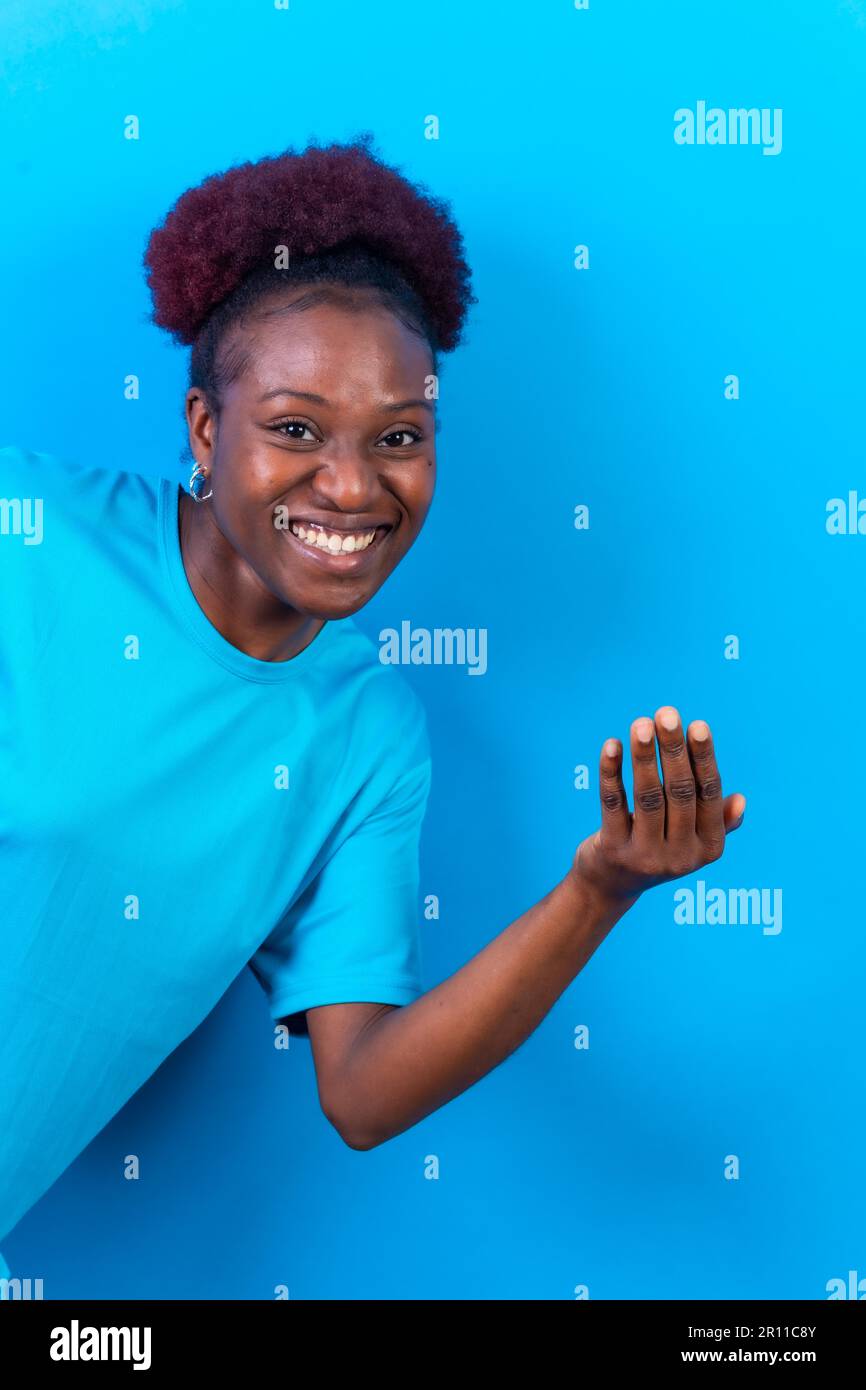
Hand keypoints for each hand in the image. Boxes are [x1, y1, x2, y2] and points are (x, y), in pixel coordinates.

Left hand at [572, 707, 745, 906]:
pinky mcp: (614, 851)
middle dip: (674, 749)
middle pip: (679, 792)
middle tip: (667, 713)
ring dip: (644, 756)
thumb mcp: (691, 839)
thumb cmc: (657, 847)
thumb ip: (716, 821)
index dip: (703, 758)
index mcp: (709, 848)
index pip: (708, 794)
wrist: (611, 885)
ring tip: (641, 723)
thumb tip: (740, 801)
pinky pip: (613, 804)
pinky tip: (611, 745)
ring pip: (648, 796)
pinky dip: (611, 772)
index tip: (697, 724)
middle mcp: (682, 857)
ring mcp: (646, 856)